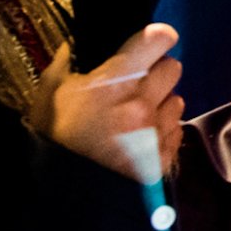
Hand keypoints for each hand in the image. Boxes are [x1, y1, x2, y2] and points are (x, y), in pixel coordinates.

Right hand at [27, 24, 185, 182]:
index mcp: (114, 82)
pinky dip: (163, 133)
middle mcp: (141, 104)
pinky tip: (141, 140)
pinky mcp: (164, 157)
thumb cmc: (55, 135)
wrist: (63, 191)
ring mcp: (155, 132)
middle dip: (157, 73)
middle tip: (138, 85)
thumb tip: (80, 40)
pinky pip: (177, 131)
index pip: (159, 40)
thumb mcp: (52, 92)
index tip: (152, 44)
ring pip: (177, 101)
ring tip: (137, 117)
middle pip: (173, 68)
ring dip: (162, 104)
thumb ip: (70, 61)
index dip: (157, 39)